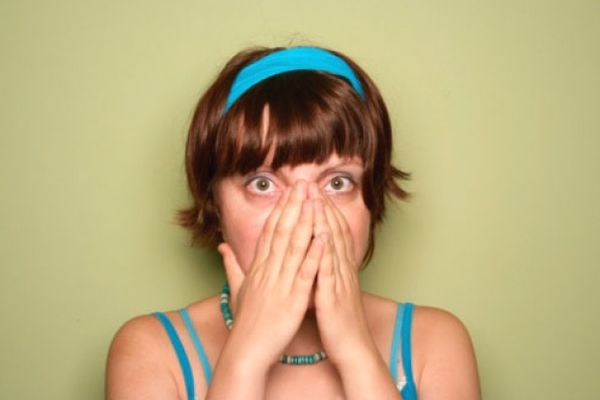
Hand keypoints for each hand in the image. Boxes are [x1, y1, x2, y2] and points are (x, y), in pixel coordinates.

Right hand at [217, 181, 324, 367]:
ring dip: (305, 221)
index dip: (280, 208)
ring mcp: (280, 283)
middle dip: (293, 205)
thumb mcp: (236, 289)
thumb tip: (222, 247)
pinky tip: (324, 238)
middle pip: (281, 231)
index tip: (289, 190)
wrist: (246, 350)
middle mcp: (268, 270)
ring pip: (293, 247)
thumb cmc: (245, 322)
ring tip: (314, 200)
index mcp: (258, 267)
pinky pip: (305, 273)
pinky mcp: (292, 299)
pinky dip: (314, 254)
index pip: (270, 231)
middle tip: (302, 182)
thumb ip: (232, 265)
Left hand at [310, 185, 378, 366]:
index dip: (323, 210)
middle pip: (334, 232)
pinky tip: (320, 237)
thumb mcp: (331, 291)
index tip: (311, 191)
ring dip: (324, 222)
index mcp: (339, 268)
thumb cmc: (338, 322)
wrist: (353, 349)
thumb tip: (315, 256)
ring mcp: (340, 282)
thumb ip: (324, 270)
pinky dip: (325, 253)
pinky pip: (330, 272)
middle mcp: (342, 270)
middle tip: (311, 184)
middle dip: (322, 207)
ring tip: (314, 200)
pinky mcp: (335, 297)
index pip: (332, 232)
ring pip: (333, 246)